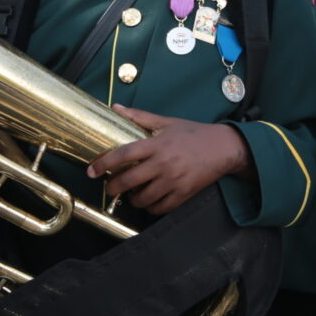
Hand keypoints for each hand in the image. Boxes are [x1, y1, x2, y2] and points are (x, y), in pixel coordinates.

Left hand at [93, 108, 251, 215]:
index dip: (104, 163)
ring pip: (143, 198)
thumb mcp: (167, 122)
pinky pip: (161, 208)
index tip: (92, 171)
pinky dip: (151, 208)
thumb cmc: (194, 133)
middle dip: (113, 188)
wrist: (224, 148)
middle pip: (129, 181)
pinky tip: (149, 202)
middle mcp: (163, 164)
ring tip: (131, 195)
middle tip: (109, 189)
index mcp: (157, 144)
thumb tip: (116, 108)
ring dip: (132, 200)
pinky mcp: (184, 194)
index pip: (123, 155)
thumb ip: (140, 117)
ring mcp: (174, 181)